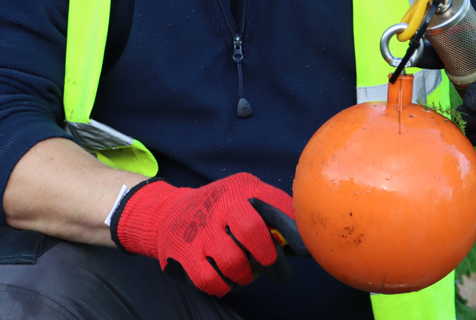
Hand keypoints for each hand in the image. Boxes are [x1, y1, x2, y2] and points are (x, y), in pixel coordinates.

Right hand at [110, 173, 307, 296]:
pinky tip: (228, 281)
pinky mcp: (184, 254)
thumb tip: (306, 239)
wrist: (169, 213)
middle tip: (280, 272)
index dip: (291, 230)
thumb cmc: (222, 208)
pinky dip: (224, 286)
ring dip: (247, 275)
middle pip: (251, 231)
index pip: (271, 206)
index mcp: (239, 190)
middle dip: (271, 258)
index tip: (305, 251)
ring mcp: (200, 231)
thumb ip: (275, 209)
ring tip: (249, 274)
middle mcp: (219, 206)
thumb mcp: (246, 194)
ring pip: (233, 261)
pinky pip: (210, 280)